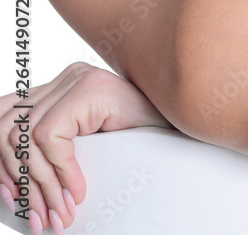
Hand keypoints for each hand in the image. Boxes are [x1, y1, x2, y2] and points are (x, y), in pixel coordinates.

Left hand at [0, 62, 171, 232]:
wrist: (183, 134)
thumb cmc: (138, 146)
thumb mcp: (84, 151)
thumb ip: (51, 155)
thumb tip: (10, 188)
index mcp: (60, 88)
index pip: (6, 120)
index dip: (2, 167)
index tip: (17, 205)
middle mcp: (66, 76)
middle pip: (7, 128)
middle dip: (15, 180)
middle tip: (39, 218)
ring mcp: (77, 78)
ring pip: (24, 136)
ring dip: (40, 185)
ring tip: (60, 212)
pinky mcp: (90, 89)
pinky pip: (50, 137)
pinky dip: (59, 172)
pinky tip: (78, 191)